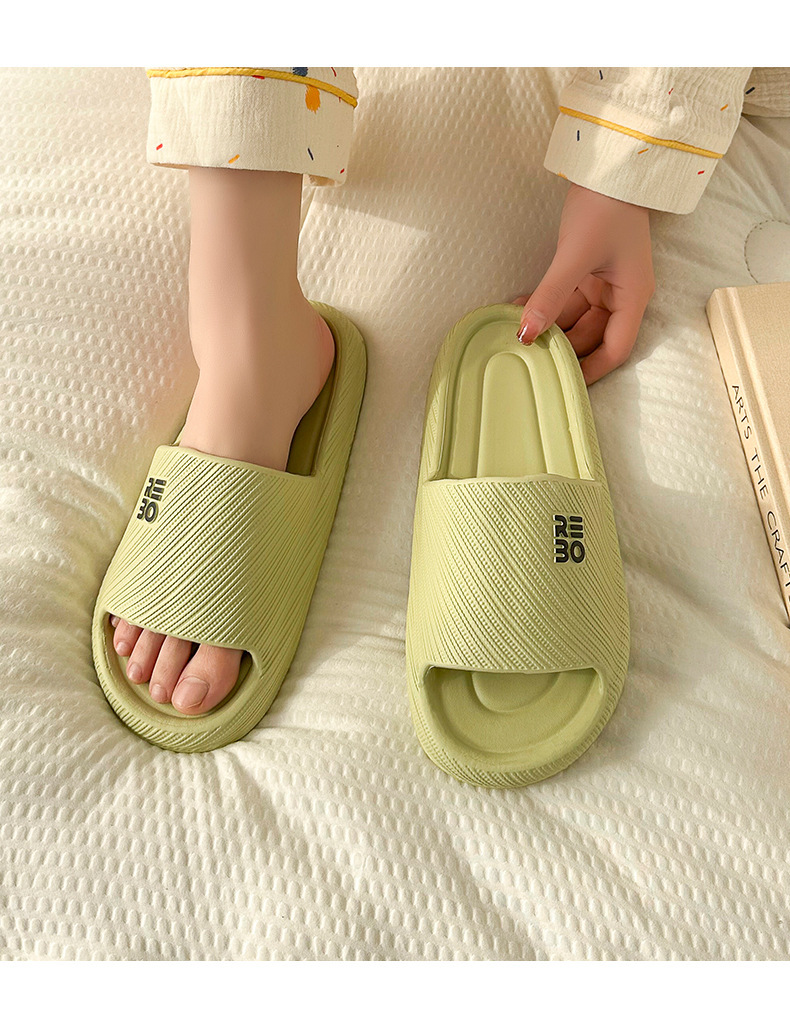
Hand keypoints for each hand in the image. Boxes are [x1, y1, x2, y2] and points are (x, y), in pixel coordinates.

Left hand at [515, 182, 654, 384]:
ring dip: (547, 324)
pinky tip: (516, 306)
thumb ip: (551, 296)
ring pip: (574, 319)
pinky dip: (544, 305)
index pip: (616, 349)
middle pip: (591, 337)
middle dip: (561, 347)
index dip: (591, 370)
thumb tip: (526, 334)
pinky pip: (565, 298)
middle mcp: (621, 295)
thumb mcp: (575, 255)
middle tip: (528, 357)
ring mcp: (603, 284)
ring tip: (514, 329)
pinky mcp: (587, 272)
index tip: (562, 383)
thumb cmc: (605, 207)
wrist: (610, 166)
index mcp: (632, 297)